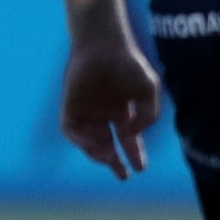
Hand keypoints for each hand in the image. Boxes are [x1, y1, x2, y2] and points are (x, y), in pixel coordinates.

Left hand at [60, 35, 162, 178]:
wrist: (104, 44)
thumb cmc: (128, 63)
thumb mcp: (149, 90)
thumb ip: (148, 115)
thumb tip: (133, 134)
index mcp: (122, 110)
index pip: (128, 139)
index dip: (135, 154)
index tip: (140, 168)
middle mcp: (103, 114)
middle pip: (107, 146)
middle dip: (114, 162)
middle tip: (124, 176)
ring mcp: (86, 110)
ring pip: (88, 141)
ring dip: (98, 153)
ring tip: (110, 156)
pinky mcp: (70, 105)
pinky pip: (71, 129)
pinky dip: (82, 139)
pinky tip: (96, 140)